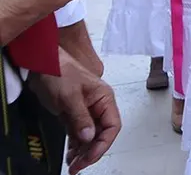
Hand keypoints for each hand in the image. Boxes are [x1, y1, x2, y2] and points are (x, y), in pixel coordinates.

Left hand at [29, 49, 120, 173]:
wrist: (41, 63)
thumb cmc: (59, 71)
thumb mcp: (70, 95)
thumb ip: (81, 117)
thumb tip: (89, 137)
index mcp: (104, 98)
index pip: (112, 126)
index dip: (103, 143)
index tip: (90, 156)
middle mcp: (98, 106)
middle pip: (101, 134)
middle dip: (92, 151)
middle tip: (79, 165)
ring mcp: (85, 111)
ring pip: (89, 137)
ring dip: (82, 151)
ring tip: (73, 164)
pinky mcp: (72, 114)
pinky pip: (78, 134)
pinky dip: (75, 146)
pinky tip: (70, 155)